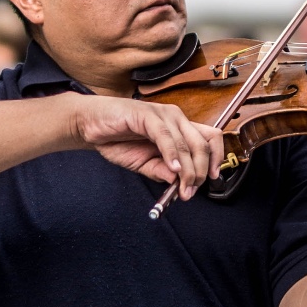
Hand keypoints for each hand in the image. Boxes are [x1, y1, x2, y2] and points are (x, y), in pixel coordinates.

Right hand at [71, 95, 225, 199]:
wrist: (90, 126)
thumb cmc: (116, 139)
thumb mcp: (143, 164)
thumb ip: (161, 171)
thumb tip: (180, 181)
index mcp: (178, 128)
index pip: (210, 139)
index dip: (216, 158)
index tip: (212, 178)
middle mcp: (175, 119)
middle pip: (203, 144)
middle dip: (200, 172)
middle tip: (190, 191)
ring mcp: (162, 115)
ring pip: (187, 143)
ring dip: (188, 169)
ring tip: (182, 187)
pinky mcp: (147, 115)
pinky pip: (165, 136)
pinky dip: (172, 154)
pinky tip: (172, 168)